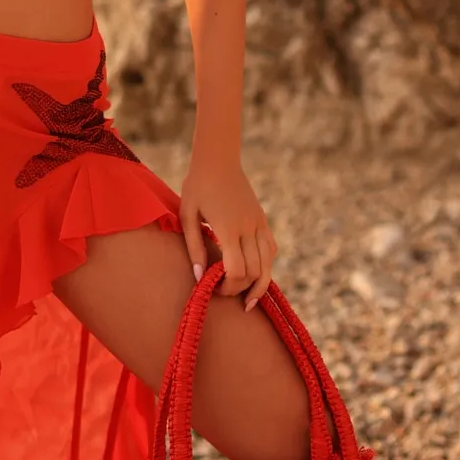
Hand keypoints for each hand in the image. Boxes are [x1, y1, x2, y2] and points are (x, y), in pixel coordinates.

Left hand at [179, 153, 278, 310]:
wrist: (218, 159)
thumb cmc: (197, 187)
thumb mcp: (187, 216)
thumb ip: (194, 248)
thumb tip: (199, 278)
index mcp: (228, 228)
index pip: (237, 270)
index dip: (229, 287)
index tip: (216, 290)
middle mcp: (248, 228)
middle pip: (255, 272)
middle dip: (242, 289)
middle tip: (226, 293)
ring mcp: (259, 223)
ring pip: (268, 264)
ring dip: (259, 285)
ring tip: (249, 300)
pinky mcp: (262, 220)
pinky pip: (271, 249)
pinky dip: (266, 265)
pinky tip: (255, 274)